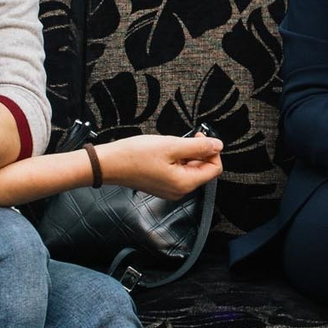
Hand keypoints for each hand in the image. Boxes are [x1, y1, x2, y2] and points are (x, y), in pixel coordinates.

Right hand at [95, 133, 224, 199]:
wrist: (109, 164)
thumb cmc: (135, 156)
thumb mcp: (171, 146)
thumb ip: (198, 147)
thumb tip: (218, 146)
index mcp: (185, 183)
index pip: (214, 169)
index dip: (212, 151)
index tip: (200, 138)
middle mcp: (179, 190)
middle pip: (202, 169)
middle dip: (198, 151)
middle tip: (186, 137)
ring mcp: (169, 189)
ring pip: (189, 169)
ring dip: (186, 154)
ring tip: (170, 144)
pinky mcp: (161, 184)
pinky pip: (177, 171)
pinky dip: (176, 159)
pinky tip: (164, 151)